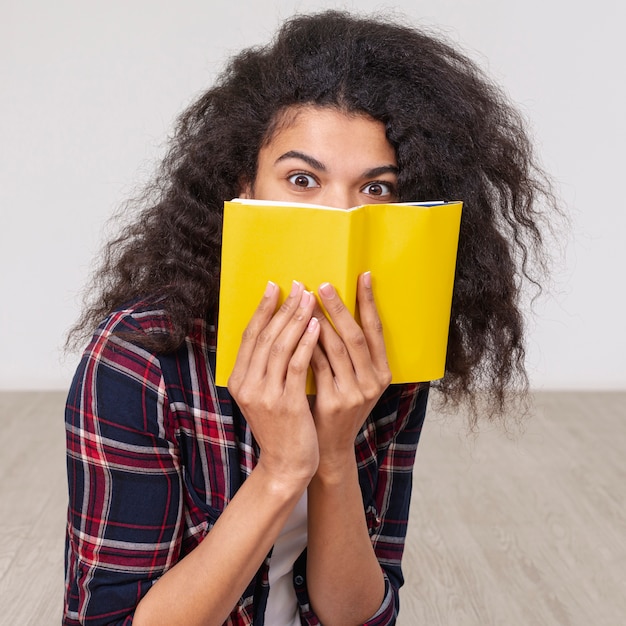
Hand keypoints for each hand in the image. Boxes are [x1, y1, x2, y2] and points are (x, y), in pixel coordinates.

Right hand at [228, 280, 320, 484]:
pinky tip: (317, 325)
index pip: (249, 336)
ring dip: (296, 318)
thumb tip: (276, 330)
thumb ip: (264, 368)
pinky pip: (297, 364)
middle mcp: (247, 386)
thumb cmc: (281, 426)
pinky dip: (307, 342)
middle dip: (282, 308)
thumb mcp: (263, 396)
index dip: (262, 309)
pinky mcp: (286, 403)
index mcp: (238, 381)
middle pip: (264, 336)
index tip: (274, 286)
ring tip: (310, 297)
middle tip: (298, 285)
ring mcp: (265, 395)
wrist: (286, 464)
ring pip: (280, 346)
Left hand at [310, 272, 391, 473]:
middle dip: (339, 307)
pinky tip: (296, 329)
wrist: (326, 448)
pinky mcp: (333, 402)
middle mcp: (373, 383)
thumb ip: (350, 355)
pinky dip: (306, 345)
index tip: (363, 275)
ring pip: (335, 349)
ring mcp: (354, 394)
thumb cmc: (337, 407)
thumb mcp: (354, 381)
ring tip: (305, 300)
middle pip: (356, 336)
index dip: (369, 302)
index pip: (377, 330)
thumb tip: (333, 312)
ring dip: (319, 321)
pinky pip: (317, 365)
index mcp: (382, 373)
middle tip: (323, 284)